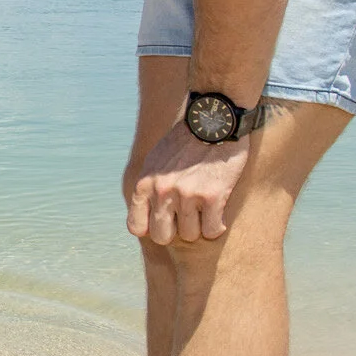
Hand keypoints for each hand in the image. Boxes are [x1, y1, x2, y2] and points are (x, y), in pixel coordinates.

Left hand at [126, 124, 250, 243]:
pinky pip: (211, 230)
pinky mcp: (213, 196)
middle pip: (163, 236)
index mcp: (145, 183)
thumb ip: (149, 185)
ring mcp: (187, 195)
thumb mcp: (155, 160)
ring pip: (190, 235)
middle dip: (175, 231)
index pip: (136, 227)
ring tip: (204, 210)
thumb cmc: (185, 140)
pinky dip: (216, 226)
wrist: (213, 119)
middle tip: (186, 218)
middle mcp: (162, 192)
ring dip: (199, 226)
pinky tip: (218, 215)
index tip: (163, 221)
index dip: (151, 229)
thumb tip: (146, 212)